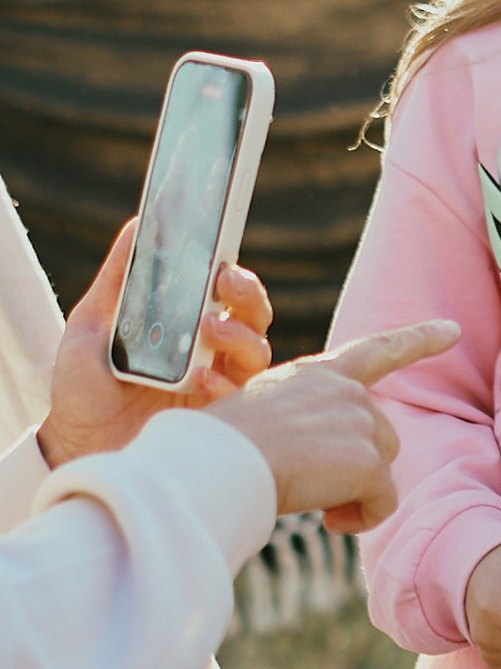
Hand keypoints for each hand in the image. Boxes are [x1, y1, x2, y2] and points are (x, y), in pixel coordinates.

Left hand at [38, 224, 274, 467]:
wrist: (74, 443)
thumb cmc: (84, 385)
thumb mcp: (92, 322)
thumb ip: (119, 278)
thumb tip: (138, 225)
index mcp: (187, 324)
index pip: (227, 292)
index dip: (235, 273)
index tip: (223, 259)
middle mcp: (211, 351)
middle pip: (253, 315)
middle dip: (247, 294)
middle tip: (225, 283)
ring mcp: (217, 385)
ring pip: (257, 351)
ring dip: (240, 334)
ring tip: (210, 328)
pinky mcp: (215, 420)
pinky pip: (239, 397)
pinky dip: (222, 383)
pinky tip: (199, 378)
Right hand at [207, 318, 458, 530]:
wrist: (218, 462)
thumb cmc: (219, 447)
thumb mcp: (260, 415)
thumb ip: (301, 420)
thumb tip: (318, 457)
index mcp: (318, 374)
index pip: (378, 350)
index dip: (419, 338)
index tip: (453, 329)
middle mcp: (346, 391)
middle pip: (379, 435)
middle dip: (357, 466)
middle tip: (310, 485)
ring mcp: (360, 422)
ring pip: (381, 469)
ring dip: (354, 491)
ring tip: (312, 499)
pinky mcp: (368, 460)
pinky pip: (382, 502)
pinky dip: (361, 518)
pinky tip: (329, 521)